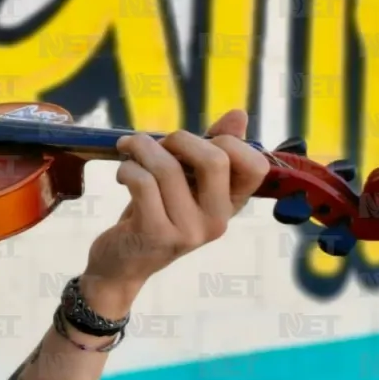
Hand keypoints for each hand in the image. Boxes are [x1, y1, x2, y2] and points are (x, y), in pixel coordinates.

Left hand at [82, 109, 270, 307]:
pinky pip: (143, 183)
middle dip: (180, 138)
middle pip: (215, 160)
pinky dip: (128, 169)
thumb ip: (210, 150)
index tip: (195, 141)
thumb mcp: (185, 184)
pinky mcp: (156, 234)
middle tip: (156, 144)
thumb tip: (239, 114)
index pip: (256, 166)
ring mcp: (189, 231)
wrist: (122, 264)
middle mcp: (217, 221)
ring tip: (129, 152)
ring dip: (141, 149)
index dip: (227, 141)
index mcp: (231, 205)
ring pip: (168, 168)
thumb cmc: (154, 215)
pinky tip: (123, 174)